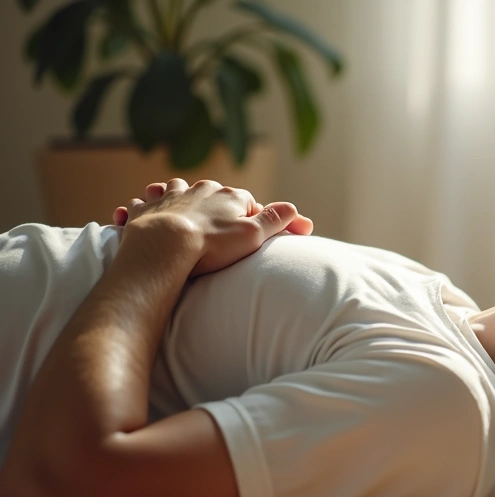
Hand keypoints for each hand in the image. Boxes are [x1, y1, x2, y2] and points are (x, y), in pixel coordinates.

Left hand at [113, 178, 313, 276]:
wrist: (166, 246)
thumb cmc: (213, 244)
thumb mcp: (254, 234)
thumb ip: (276, 220)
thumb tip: (295, 209)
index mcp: (228, 196)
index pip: (247, 201)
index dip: (252, 216)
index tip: (254, 231)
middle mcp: (198, 189)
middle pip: (210, 192)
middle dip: (213, 203)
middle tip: (216, 222)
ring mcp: (169, 197)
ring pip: (174, 189)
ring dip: (176, 197)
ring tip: (176, 210)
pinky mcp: (144, 210)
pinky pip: (142, 203)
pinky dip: (142, 207)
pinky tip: (137, 214)